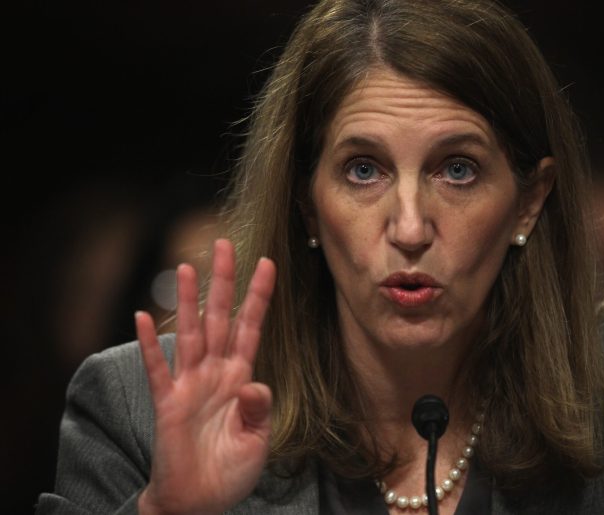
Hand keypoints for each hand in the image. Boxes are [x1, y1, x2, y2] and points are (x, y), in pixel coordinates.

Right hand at [135, 239, 276, 513]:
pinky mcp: (167, 403)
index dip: (258, 296)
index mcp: (242, 377)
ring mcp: (190, 385)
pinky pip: (157, 369)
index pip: (251, 327)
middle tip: (224, 244)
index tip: (267, 263)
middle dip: (223, 282)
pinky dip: (150, 345)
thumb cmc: (231, 469)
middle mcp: (215, 373)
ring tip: (187, 267)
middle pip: (220, 318)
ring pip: (190, 333)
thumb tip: (252, 383)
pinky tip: (143, 317)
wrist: (201, 501)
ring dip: (188, 301)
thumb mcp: (258, 440)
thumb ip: (259, 410)